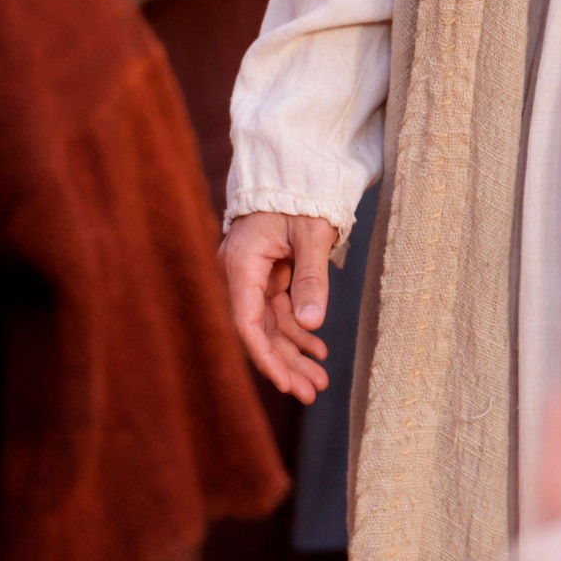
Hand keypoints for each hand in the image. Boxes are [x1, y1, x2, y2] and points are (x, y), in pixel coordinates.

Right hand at [220, 211, 340, 402]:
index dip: (266, 357)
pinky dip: (299, 329)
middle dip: (286, 363)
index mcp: (241, 264)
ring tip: (320, 379)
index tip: (286, 384)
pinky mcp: (268, 273)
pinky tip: (317, 349)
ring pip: (271, 324)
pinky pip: (280, 310)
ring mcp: (254, 275)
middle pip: (260, 330)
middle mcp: (241, 274)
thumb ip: (311, 279)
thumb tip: (311, 325)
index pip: (247, 323)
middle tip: (312, 392)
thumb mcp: (311, 235)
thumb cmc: (300, 194)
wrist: (292, 167)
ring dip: (294, 351)